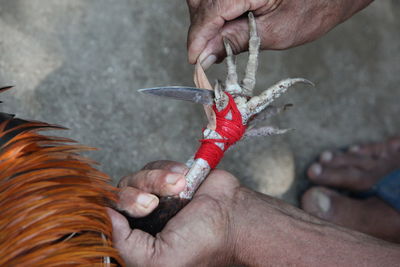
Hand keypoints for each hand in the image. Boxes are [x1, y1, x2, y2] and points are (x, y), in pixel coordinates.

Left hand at [108, 160, 241, 266]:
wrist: (234, 216)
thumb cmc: (203, 244)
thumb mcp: (157, 260)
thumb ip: (123, 243)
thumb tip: (104, 216)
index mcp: (138, 241)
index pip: (108, 222)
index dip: (110, 213)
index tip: (129, 211)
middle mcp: (144, 219)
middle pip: (118, 197)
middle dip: (133, 197)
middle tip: (151, 203)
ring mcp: (156, 196)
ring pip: (135, 178)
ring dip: (155, 180)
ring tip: (178, 187)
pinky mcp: (168, 178)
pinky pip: (153, 165)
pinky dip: (167, 169)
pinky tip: (184, 179)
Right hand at [187, 0, 373, 67]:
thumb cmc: (314, 8)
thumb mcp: (275, 32)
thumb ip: (236, 41)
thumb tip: (206, 55)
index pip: (209, 11)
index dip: (198, 38)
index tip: (194, 59)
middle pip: (200, 2)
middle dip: (200, 29)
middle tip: (206, 54)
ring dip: (205, 20)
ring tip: (217, 41)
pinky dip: (214, 12)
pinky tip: (223, 26)